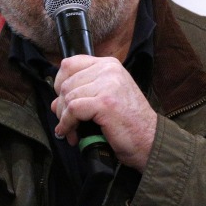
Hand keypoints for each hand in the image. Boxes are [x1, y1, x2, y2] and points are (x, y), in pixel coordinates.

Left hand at [51, 55, 157, 171]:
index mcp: (109, 65)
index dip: (60, 84)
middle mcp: (109, 70)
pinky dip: (67, 124)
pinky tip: (72, 134)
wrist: (150, 141)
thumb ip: (82, 95)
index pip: (70, 64)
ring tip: (73, 132)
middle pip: (66, 83)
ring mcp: (108, 84)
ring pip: (67, 97)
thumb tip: (55, 103)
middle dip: (61, 107)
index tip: (63, 101)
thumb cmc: (129, 123)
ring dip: (64, 118)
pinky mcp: (105, 102)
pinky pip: (72, 109)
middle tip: (68, 123)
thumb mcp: (106, 99)